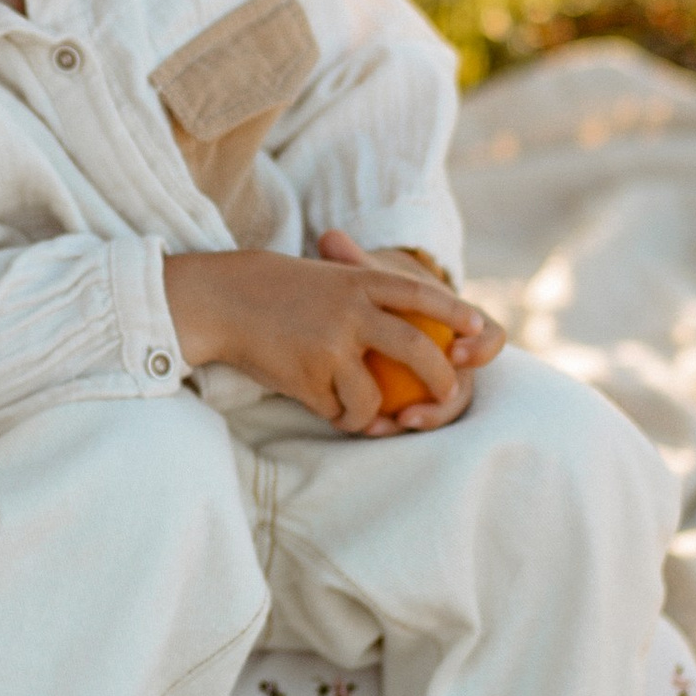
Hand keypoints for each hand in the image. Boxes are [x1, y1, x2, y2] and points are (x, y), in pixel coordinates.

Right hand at [161, 242, 503, 430]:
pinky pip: (337, 412)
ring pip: (373, 398)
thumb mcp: (323, 278)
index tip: (477, 328)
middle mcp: (350, 311)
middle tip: (446, 394)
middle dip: (441, 379)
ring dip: (371, 416)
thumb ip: (362, 296)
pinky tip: (321, 405)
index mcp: (356, 282)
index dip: (451, 312)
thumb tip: (416, 326)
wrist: (219, 299)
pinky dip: (336, 416)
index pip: (416, 294)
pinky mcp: (307, 377)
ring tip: (359, 414)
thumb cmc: (272, 289)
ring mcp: (329, 345)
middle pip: (417, 348)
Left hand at [313, 231, 503, 426]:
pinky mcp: (417, 400)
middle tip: (411, 415)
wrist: (372, 306)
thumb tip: (329, 237)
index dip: (481, 348)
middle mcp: (456, 355)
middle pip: (465, 388)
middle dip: (442, 405)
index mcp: (460, 321)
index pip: (490, 336)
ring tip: (379, 426)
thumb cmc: (379, 287)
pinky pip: (413, 416)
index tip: (456, 354)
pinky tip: (364, 427)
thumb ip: (354, 260)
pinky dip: (392, 424)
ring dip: (414, 422)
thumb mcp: (372, 274)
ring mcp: (438, 381)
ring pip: (440, 410)